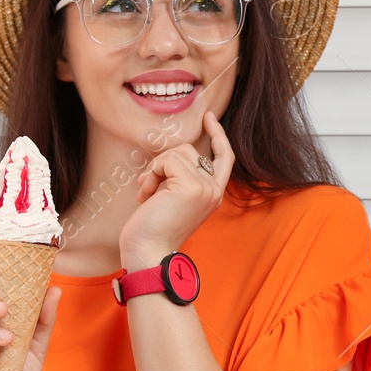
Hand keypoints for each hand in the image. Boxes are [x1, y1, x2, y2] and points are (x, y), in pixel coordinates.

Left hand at [119, 110, 234, 267]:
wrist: (148, 253)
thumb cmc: (153, 230)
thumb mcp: (173, 199)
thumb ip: (181, 179)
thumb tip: (168, 159)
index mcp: (213, 195)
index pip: (224, 157)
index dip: (218, 135)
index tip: (208, 117)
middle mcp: (214, 190)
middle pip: (190, 150)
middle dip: (164, 161)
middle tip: (147, 184)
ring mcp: (205, 188)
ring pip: (177, 153)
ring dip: (155, 169)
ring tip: (146, 192)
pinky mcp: (191, 186)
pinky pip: (168, 161)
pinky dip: (152, 173)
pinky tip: (146, 193)